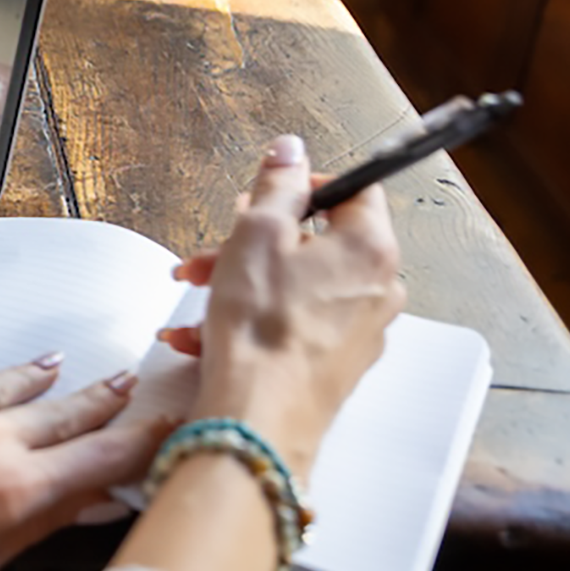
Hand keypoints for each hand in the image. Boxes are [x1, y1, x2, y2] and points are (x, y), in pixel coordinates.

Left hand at [0, 359, 170, 570]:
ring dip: (50, 382)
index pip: (105, 459)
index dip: (148, 443)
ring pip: (20, 385)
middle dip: (110, 400)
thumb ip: (28, 531)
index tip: (173, 430)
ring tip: (68, 373)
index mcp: (14, 494)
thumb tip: (80, 508)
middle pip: (72, 412)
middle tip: (136, 385)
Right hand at [182, 134, 405, 474]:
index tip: (263, 195)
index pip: (351, 190)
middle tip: (211, 252)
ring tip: (192, 299)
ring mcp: (359, 333)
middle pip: (315, 242)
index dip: (301, 186)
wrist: (256, 420)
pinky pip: (290, 327)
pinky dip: (249, 322)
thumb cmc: (260, 331)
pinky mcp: (334, 366)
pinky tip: (200, 336)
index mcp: (370, 247)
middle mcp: (378, 289)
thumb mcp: (257, 235)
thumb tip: (290, 150)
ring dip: (241, 284)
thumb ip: (277, 185)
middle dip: (252, 242)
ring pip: (296, 287)